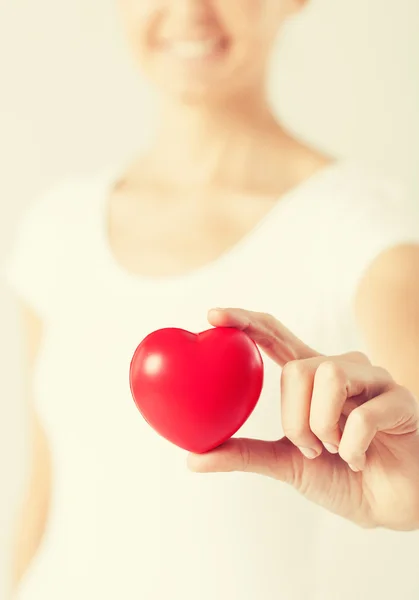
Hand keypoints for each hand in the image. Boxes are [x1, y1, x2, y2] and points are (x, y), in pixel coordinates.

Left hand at [188, 308, 418, 530]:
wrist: (390, 507)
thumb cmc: (341, 477)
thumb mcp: (286, 464)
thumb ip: (244, 454)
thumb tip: (192, 458)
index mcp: (313, 377)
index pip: (276, 337)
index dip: (246, 321)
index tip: (213, 315)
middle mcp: (342, 368)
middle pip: (297, 367)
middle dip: (294, 418)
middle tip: (310, 447)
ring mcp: (375, 380)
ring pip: (327, 377)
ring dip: (323, 427)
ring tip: (336, 449)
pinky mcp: (400, 401)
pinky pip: (363, 414)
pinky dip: (352, 447)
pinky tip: (360, 459)